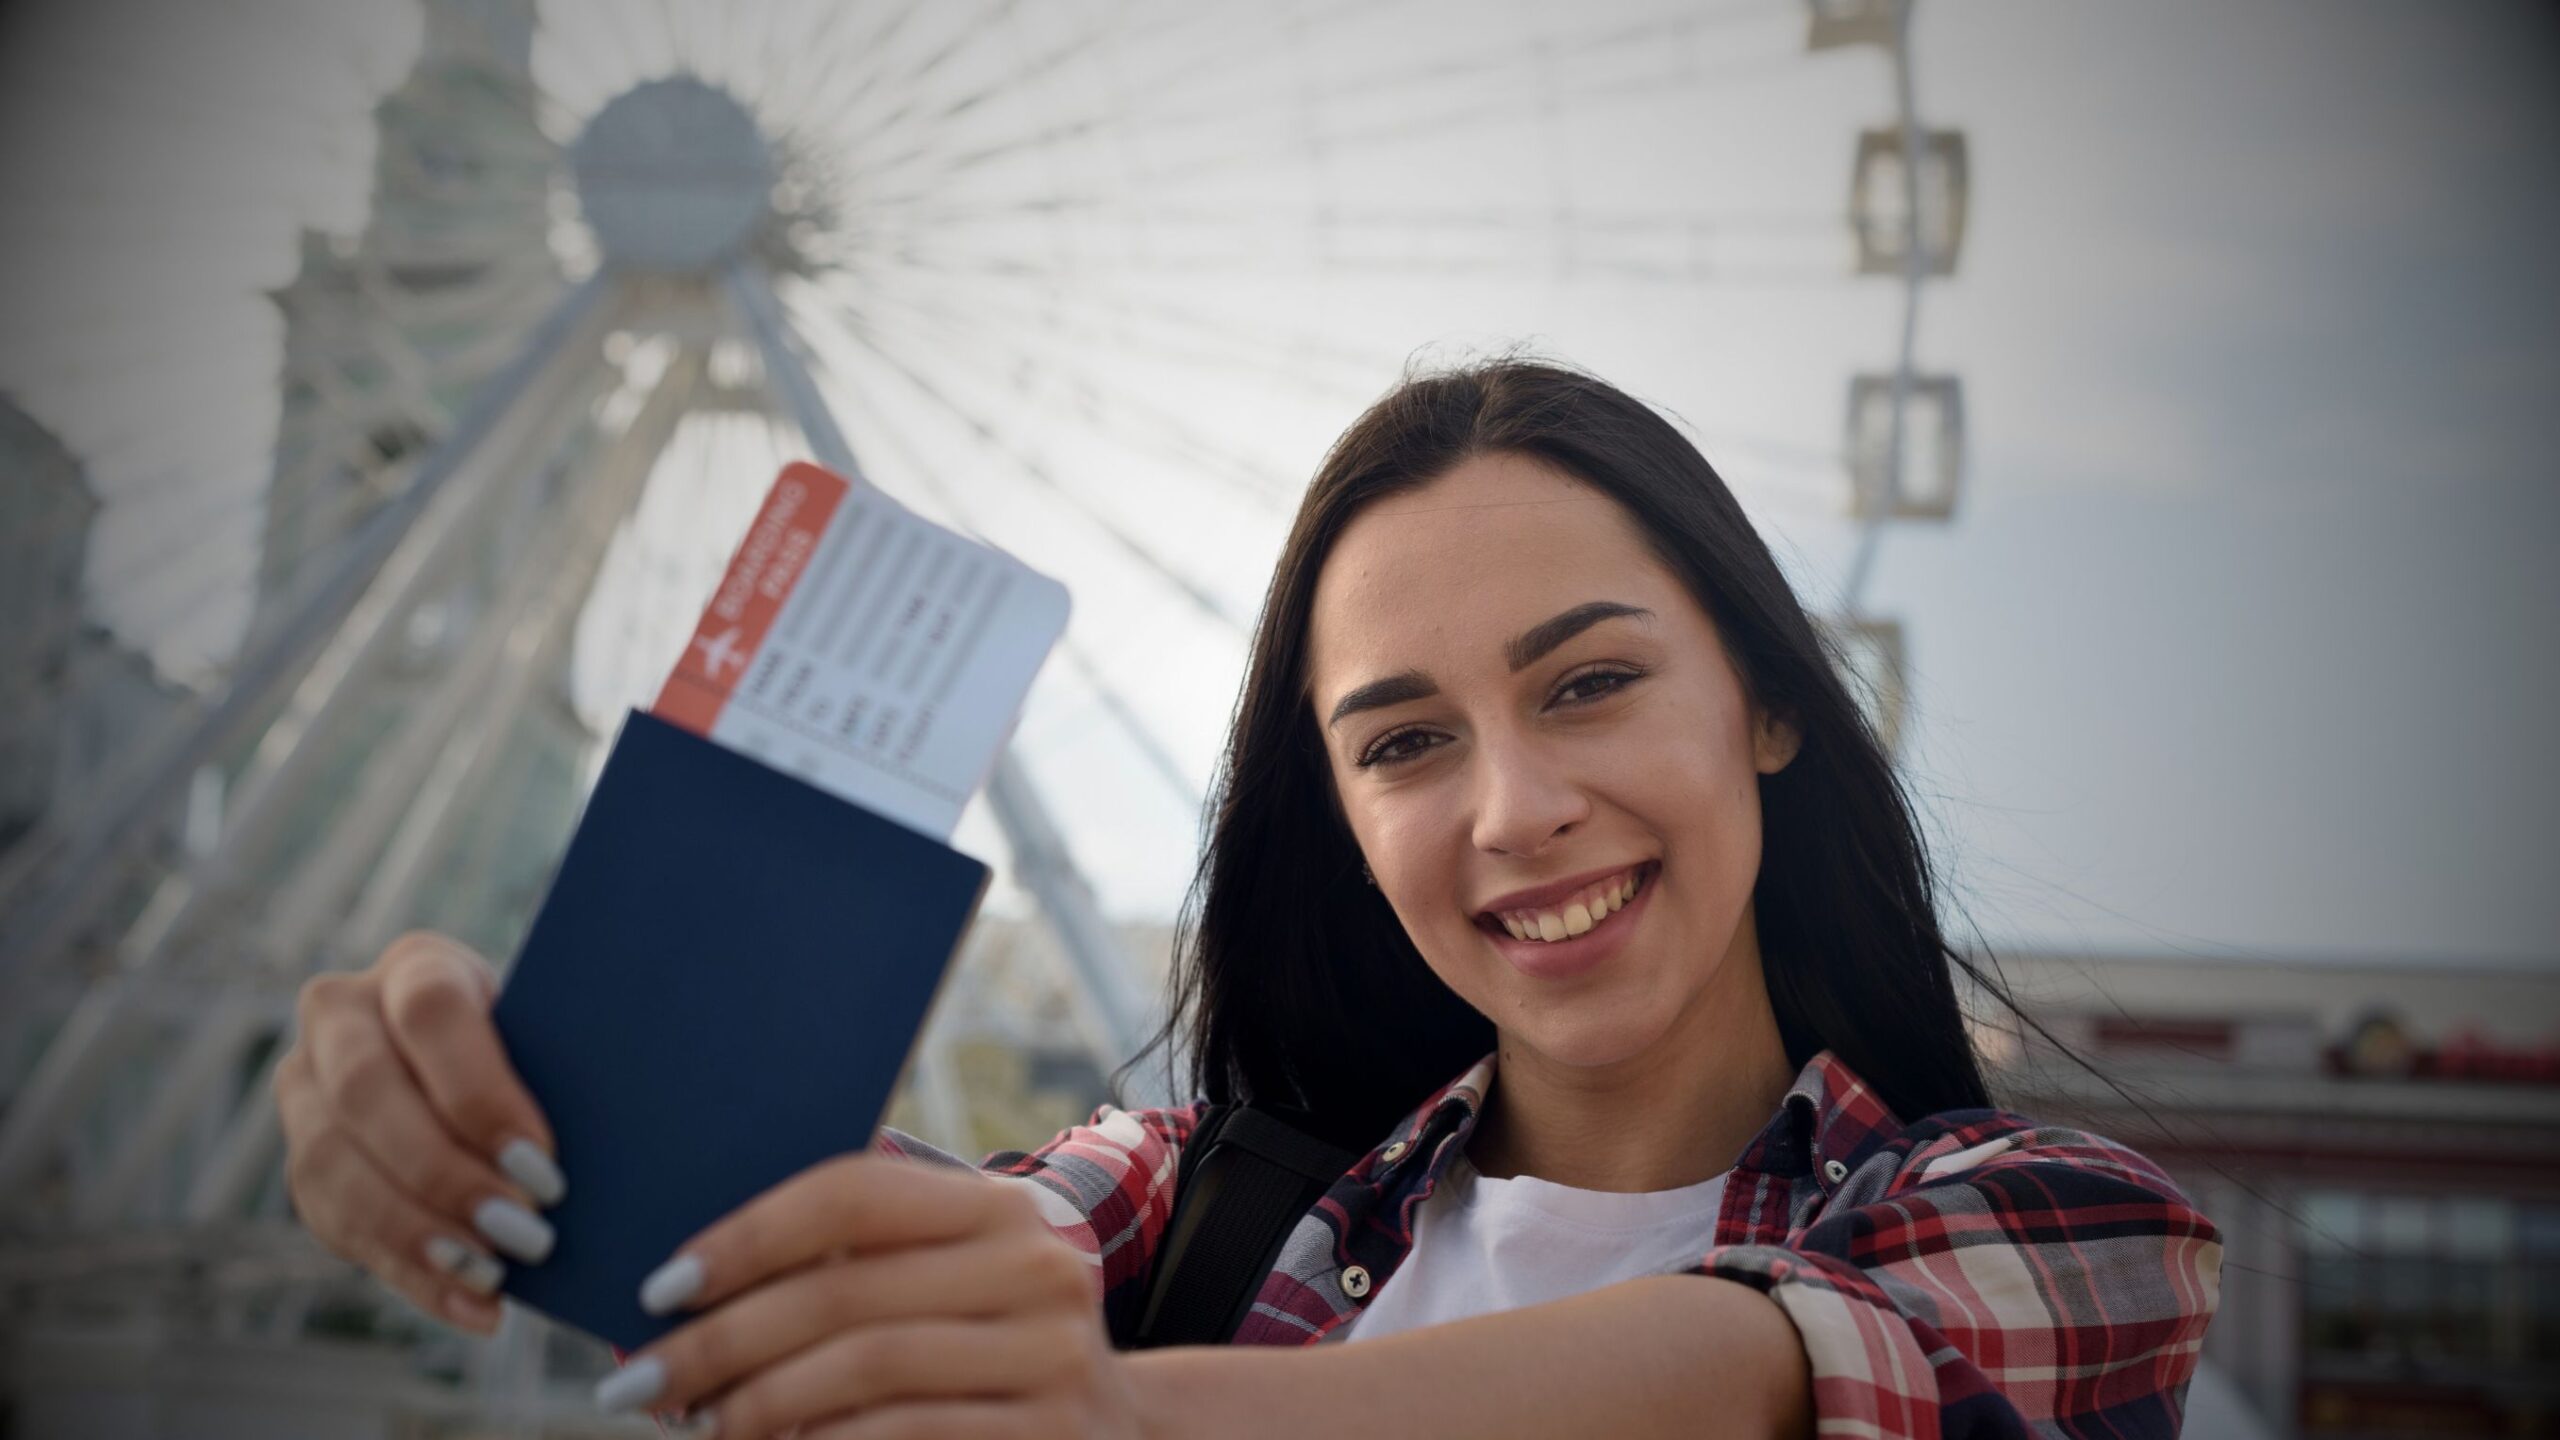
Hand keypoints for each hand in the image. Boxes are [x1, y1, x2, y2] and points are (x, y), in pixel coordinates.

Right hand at [275, 930, 565, 1333]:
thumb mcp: (555, 1038)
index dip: (480, 1093)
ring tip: (496, 1275)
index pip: (431, 1013)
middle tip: (527, 1233)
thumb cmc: (543, 1051)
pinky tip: (476, 1306)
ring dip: (418, 1231)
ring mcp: (307, 1088)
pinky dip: (413, 1274)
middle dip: (448, 1174)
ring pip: (333, 1162)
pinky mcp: (303, 1161)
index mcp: (417, 967)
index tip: (543, 1162)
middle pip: (368, 1091)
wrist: (485, 1073)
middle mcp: (342, 1016)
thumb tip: (628, 1128)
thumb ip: (567, 1069)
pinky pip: (338, 1224)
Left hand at [599, 1150, 1147, 1439]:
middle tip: (639, 1382)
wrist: (1118, 1437)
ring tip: (701, 1426)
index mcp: (1002, 1206)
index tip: (660, 1287)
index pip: (854, 1193)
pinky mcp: (1051, 1433)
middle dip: (723, 1340)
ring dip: (760, 1402)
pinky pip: (905, 1435)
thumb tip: (690, 1284)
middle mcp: (1038, 1266)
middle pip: (846, 1288)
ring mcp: (1053, 1355)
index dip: (747, 1235)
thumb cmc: (985, 1353)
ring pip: (869, 1365)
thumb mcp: (947, 1287)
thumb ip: (858, 1266)